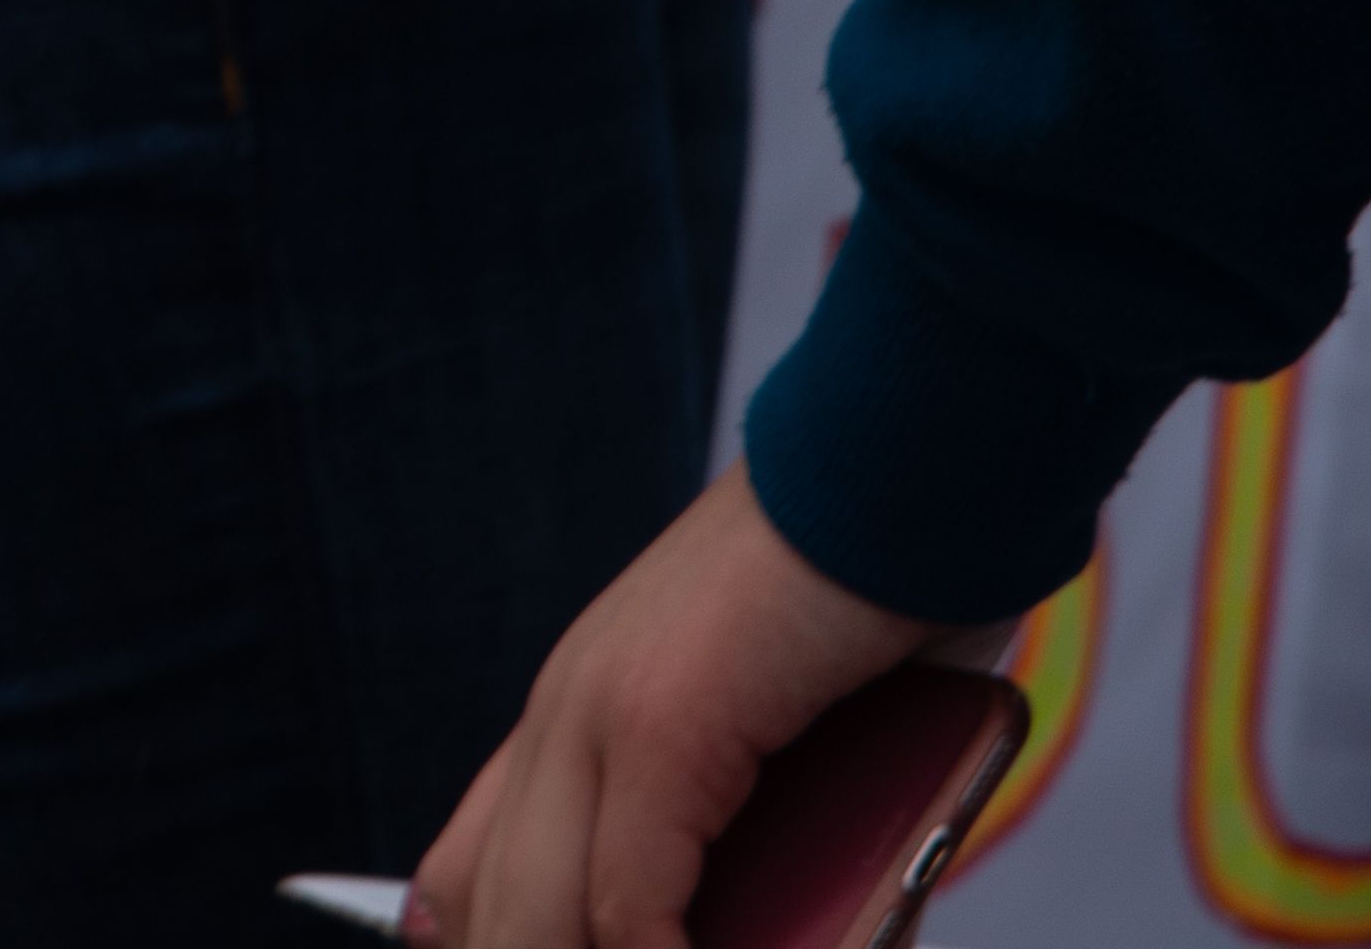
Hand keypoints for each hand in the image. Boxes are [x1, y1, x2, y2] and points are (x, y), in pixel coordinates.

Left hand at [412, 469, 937, 946]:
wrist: (901, 469)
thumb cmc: (877, 610)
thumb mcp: (787, 747)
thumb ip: (742, 837)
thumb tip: (770, 927)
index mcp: (580, 709)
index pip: (470, 868)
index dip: (477, 948)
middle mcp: (566, 710)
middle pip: (494, 910)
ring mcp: (602, 709)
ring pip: (545, 914)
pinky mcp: (663, 717)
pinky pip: (628, 895)